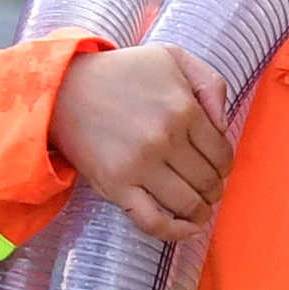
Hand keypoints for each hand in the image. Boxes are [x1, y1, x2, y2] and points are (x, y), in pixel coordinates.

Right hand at [52, 43, 232, 243]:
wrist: (63, 89)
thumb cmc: (121, 73)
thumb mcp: (171, 57)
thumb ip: (209, 82)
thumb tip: (224, 125)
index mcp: (183, 109)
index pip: (222, 153)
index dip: (224, 166)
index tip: (217, 168)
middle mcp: (164, 139)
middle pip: (208, 181)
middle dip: (214, 189)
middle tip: (208, 188)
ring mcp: (140, 166)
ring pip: (188, 204)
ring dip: (201, 212)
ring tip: (199, 209)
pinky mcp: (116, 186)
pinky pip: (154, 221)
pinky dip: (176, 232)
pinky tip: (187, 229)